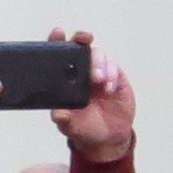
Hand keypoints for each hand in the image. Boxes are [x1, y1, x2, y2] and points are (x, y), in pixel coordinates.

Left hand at [47, 36, 136, 163]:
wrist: (107, 139)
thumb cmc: (84, 128)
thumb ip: (63, 119)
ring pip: (99, 55)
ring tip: (97, 79)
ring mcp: (100, 73)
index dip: (58, 41)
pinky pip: (114, 68)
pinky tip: (108, 89)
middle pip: (81, 47)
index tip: (58, 34)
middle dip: (82, 39)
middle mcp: (82, 71)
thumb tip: (57, 114)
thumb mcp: (70, 126)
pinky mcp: (116, 78)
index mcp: (65, 78)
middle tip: (84, 39)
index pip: (60, 54)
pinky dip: (111, 75)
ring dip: (98, 63)